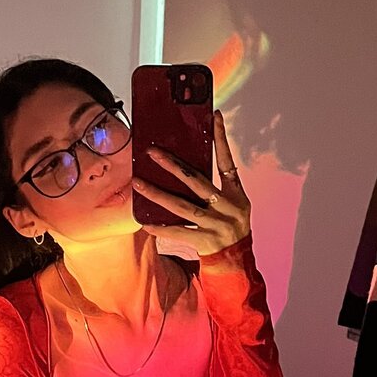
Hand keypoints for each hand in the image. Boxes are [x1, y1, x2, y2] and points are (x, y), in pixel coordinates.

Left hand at [133, 109, 250, 256]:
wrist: (238, 259)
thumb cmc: (231, 225)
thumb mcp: (234, 202)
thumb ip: (217, 185)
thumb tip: (187, 163)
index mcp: (236, 193)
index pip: (227, 161)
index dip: (221, 138)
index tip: (214, 116)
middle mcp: (227, 206)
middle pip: (196, 181)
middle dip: (172, 165)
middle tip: (151, 152)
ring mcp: (216, 224)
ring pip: (182, 206)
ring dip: (158, 194)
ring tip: (138, 184)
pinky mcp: (205, 241)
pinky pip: (178, 232)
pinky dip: (161, 227)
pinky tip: (145, 222)